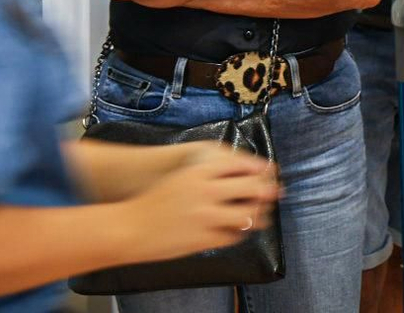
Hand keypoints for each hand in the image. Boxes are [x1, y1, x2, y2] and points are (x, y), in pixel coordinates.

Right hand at [124, 145, 279, 260]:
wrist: (128, 227)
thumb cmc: (155, 200)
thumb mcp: (183, 175)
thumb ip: (211, 172)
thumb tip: (246, 170)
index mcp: (200, 171)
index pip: (244, 164)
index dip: (262, 169)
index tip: (272, 172)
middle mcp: (206, 191)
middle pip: (252, 188)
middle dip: (267, 191)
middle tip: (275, 193)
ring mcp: (205, 216)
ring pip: (247, 215)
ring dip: (258, 215)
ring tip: (261, 215)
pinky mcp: (203, 238)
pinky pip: (232, 236)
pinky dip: (239, 233)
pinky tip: (239, 230)